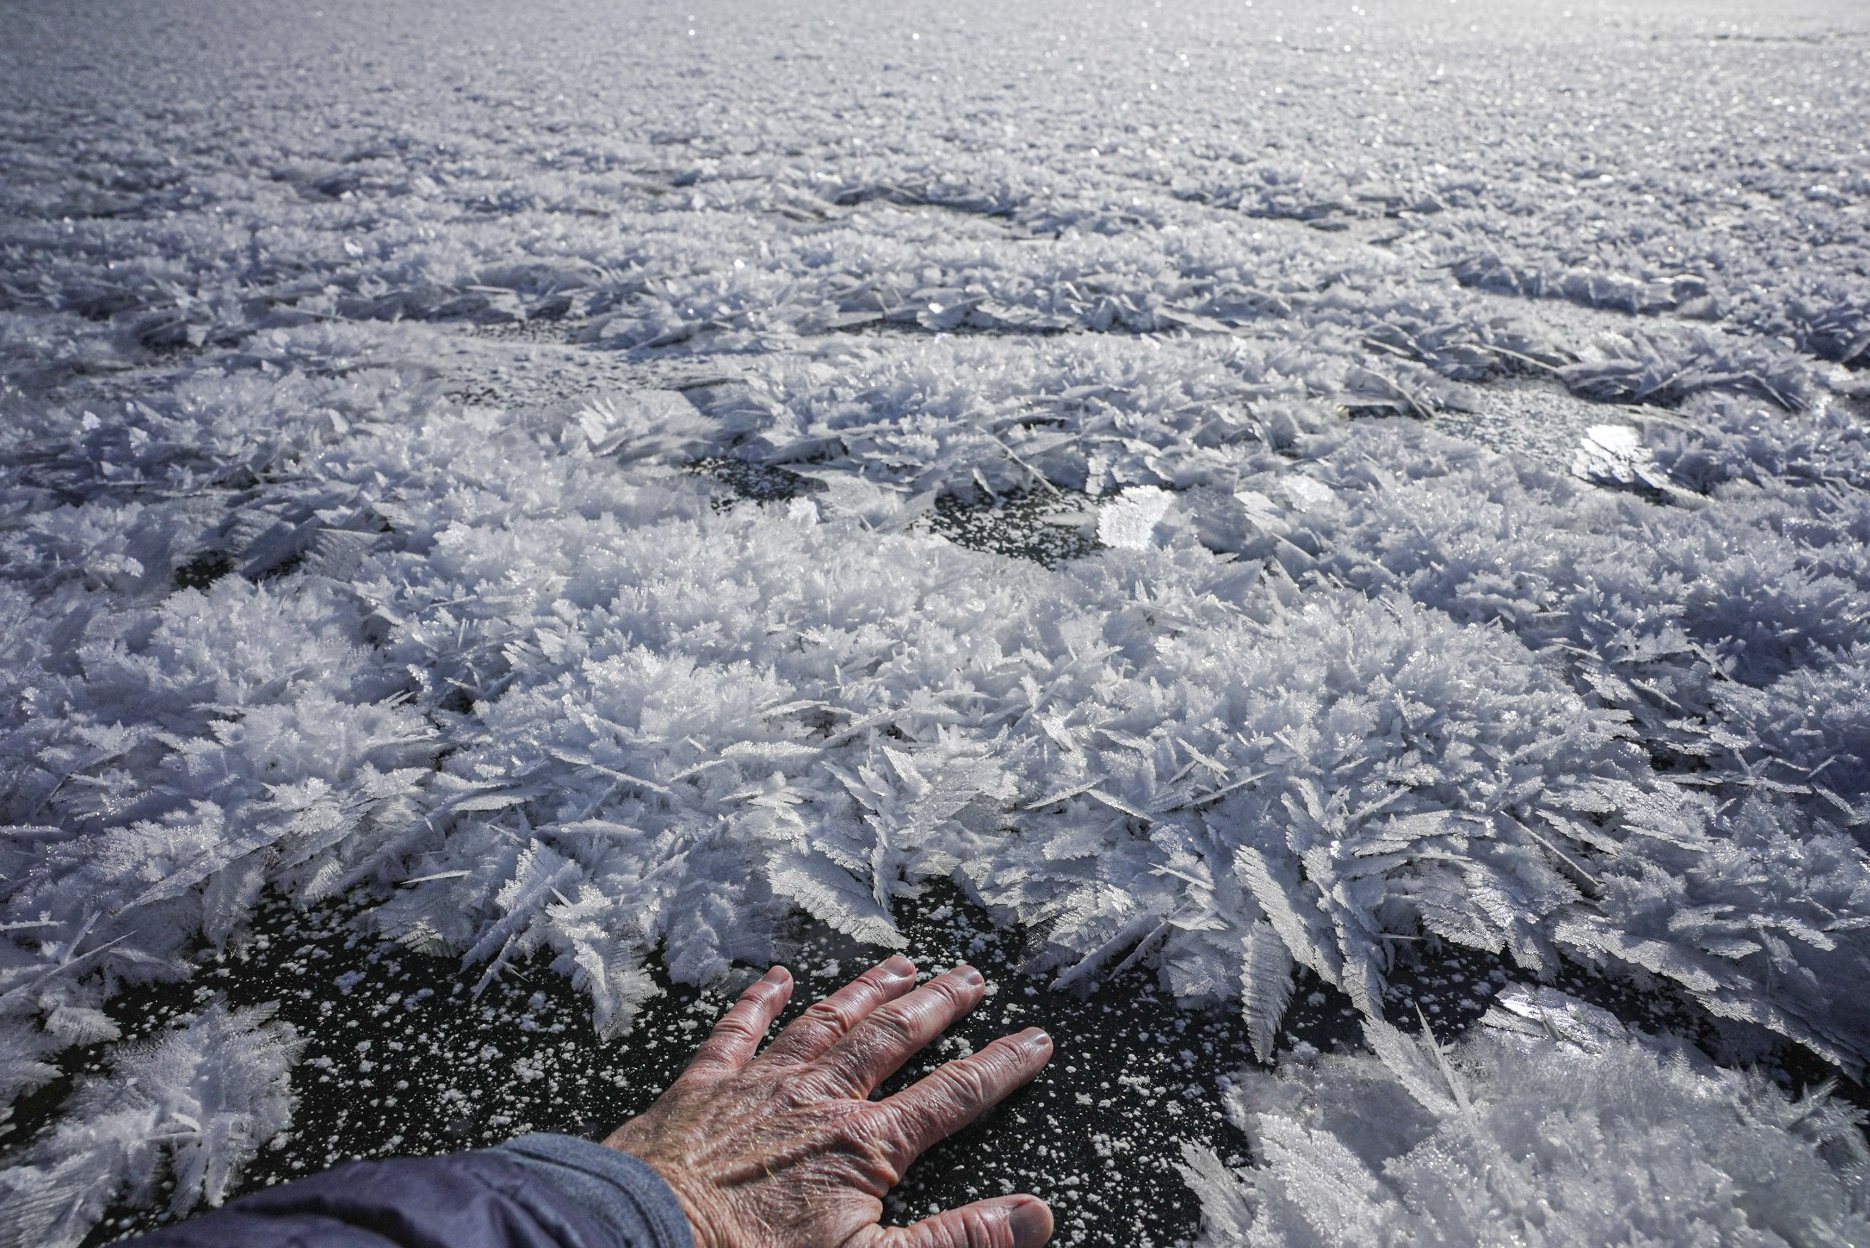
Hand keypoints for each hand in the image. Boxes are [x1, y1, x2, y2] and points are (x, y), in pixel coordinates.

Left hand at [604, 956, 1054, 1247]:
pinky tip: (777, 977)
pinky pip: (736, 1031)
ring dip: (867, 991)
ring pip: (826, 1022)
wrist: (643, 1243)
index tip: (1035, 1039)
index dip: (1001, 1067)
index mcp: (863, 1145)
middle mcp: (818, 1099)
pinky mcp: (701, 1089)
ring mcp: (757, 1086)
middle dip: (938, 1005)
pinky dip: (759, 1001)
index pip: (953, 1097)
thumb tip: (1035, 1216)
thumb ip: (957, 1242)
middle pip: (892, 1039)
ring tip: (901, 963)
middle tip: (972, 976)